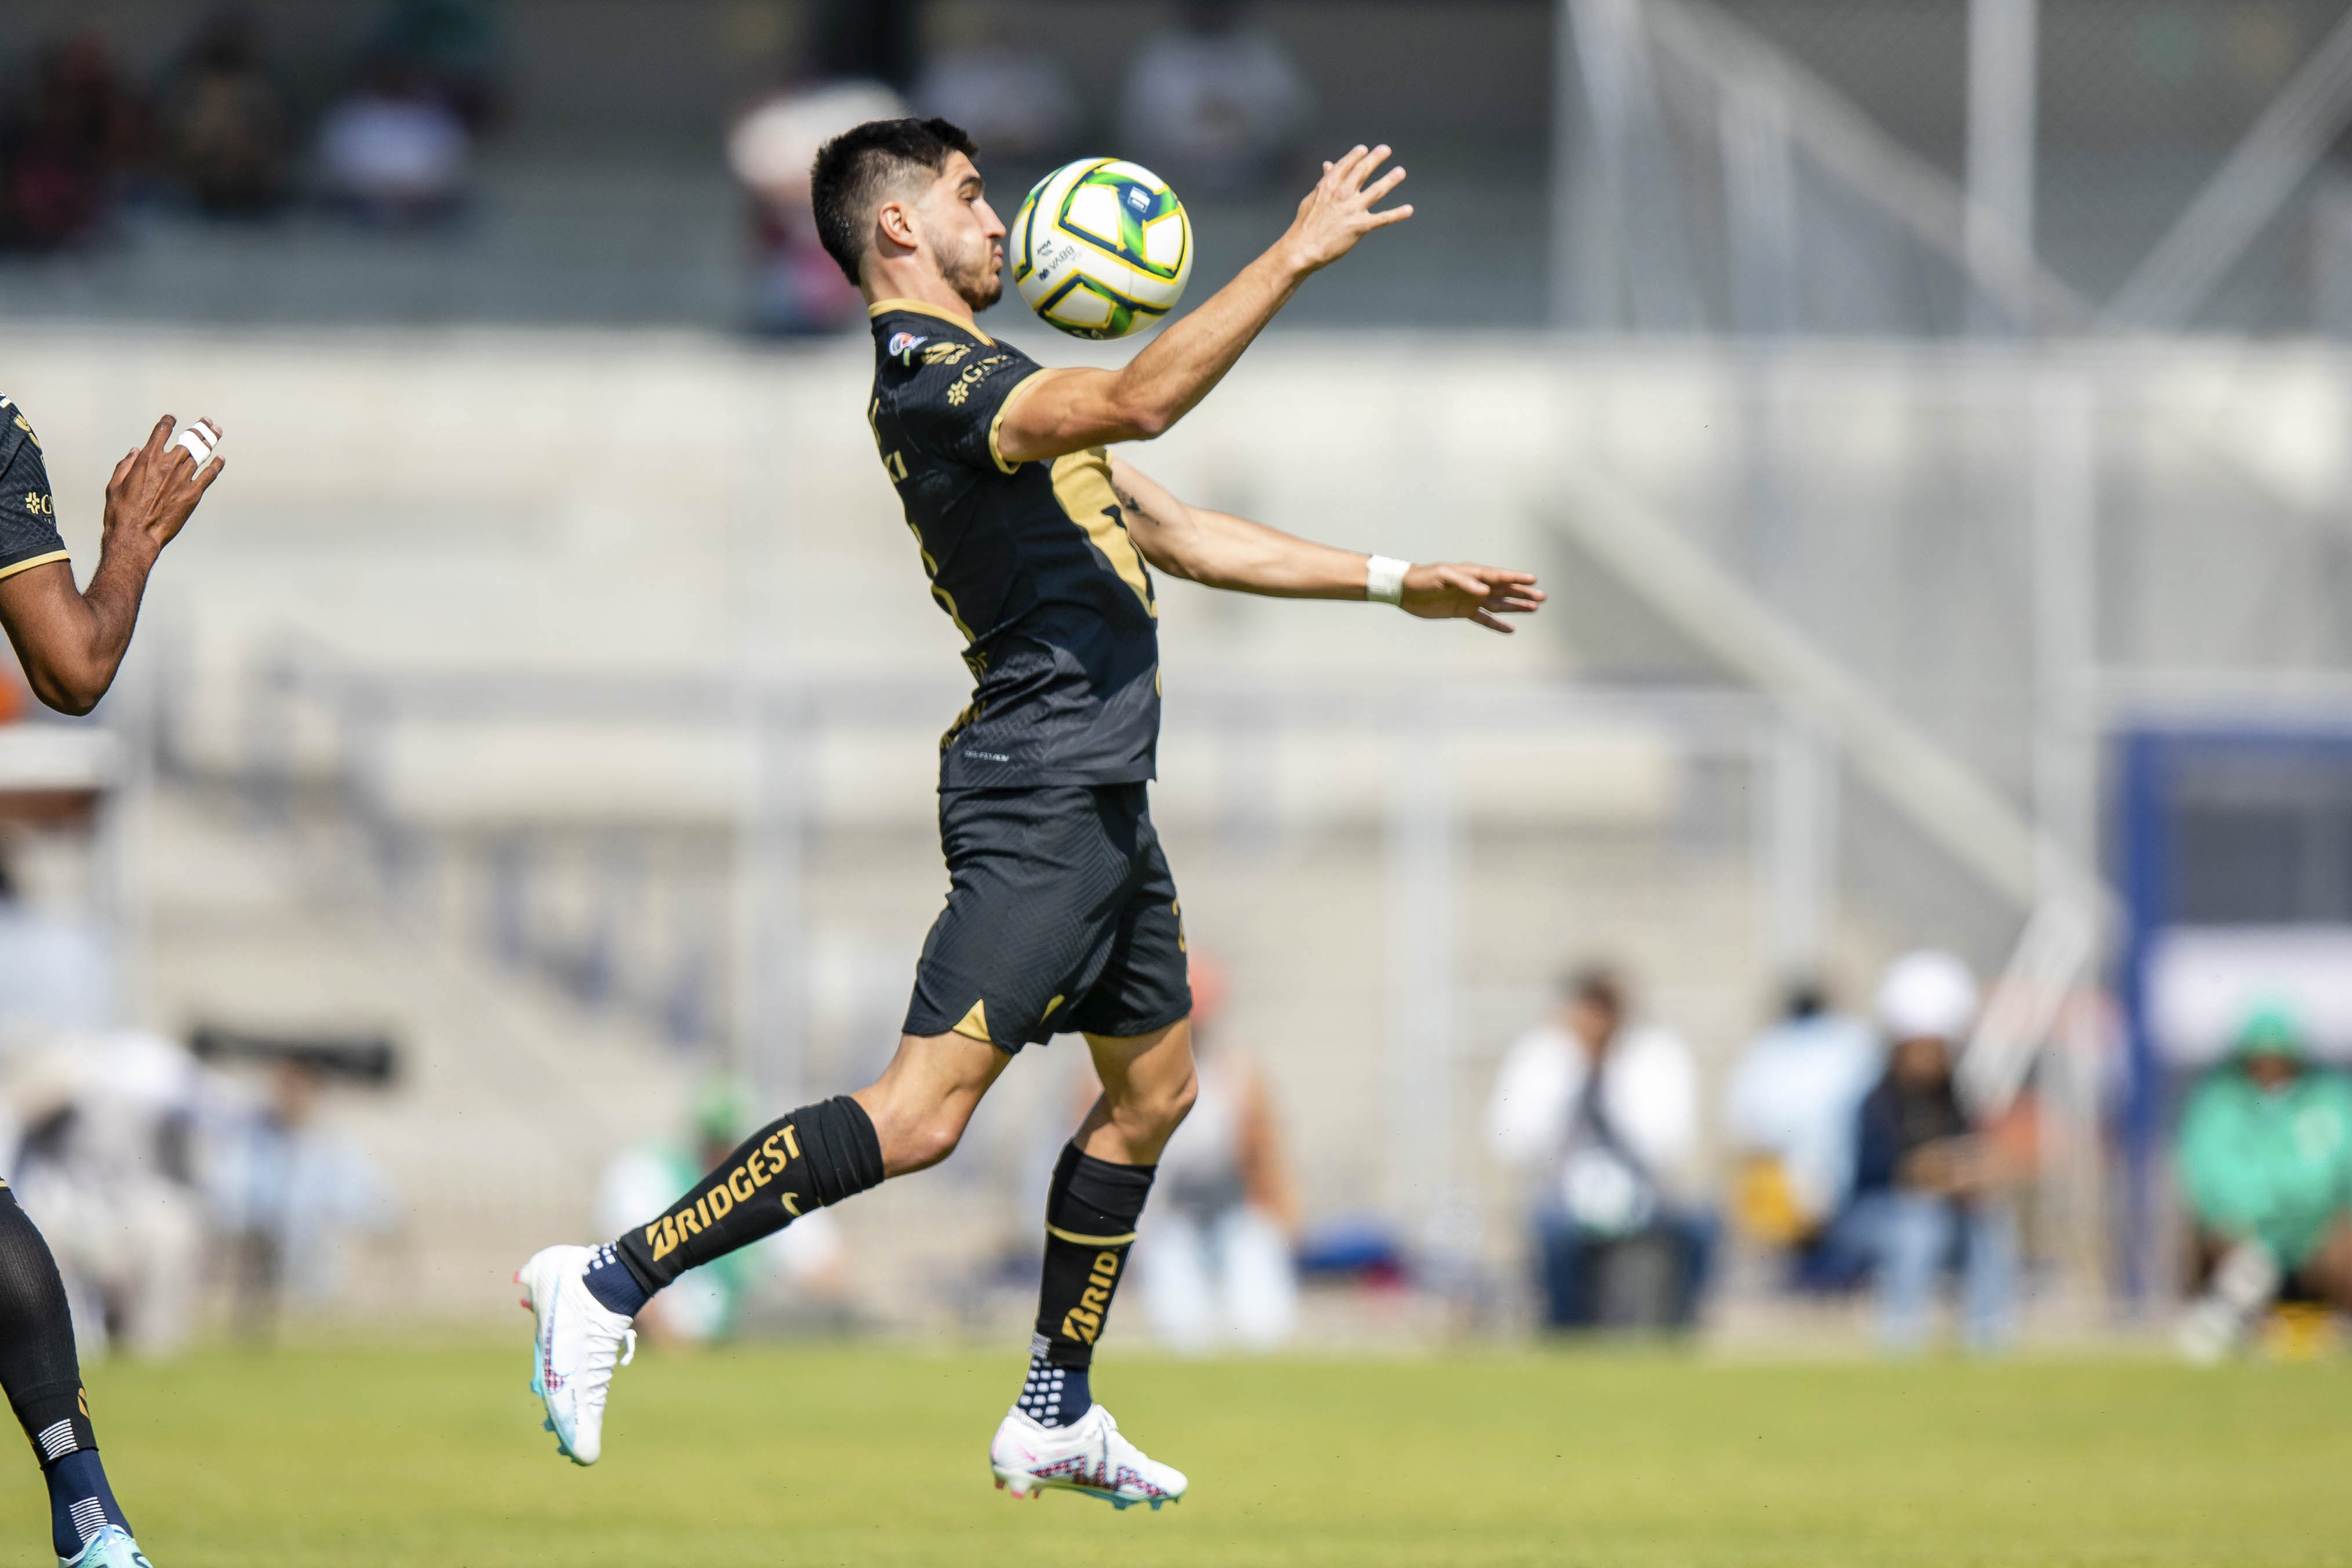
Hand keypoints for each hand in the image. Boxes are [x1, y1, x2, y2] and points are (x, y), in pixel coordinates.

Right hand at [104, 415, 224, 557]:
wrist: (136, 535)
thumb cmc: (121, 512)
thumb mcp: (115, 484)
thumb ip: (126, 464)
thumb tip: (136, 450)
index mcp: (147, 459)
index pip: (161, 432)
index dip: (168, 421)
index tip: (173, 418)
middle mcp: (167, 465)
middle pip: (188, 440)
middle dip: (199, 428)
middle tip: (207, 422)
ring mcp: (182, 479)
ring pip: (201, 454)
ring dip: (209, 440)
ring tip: (216, 431)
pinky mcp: (193, 494)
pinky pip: (209, 475)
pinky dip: (216, 465)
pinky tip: (220, 458)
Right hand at [1281, 145, 1411, 275]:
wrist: (1302, 248)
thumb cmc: (1305, 225)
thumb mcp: (1313, 198)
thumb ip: (1324, 181)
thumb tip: (1328, 165)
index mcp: (1329, 186)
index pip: (1345, 165)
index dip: (1356, 155)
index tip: (1364, 149)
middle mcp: (1342, 194)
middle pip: (1362, 172)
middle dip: (1375, 159)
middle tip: (1386, 149)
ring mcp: (1352, 209)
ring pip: (1376, 191)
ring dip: (1390, 180)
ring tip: (1401, 171)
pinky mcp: (1359, 226)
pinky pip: (1382, 219)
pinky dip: (1397, 214)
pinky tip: (1409, 210)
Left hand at [1400, 562, 1544, 633]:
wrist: (1406, 590)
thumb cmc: (1424, 578)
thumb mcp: (1443, 576)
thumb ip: (1465, 582)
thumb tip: (1484, 592)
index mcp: (1472, 573)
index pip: (1499, 576)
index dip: (1516, 578)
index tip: (1533, 580)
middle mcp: (1475, 586)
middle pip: (1504, 591)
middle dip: (1522, 594)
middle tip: (1542, 597)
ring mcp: (1471, 599)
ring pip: (1498, 604)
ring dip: (1515, 607)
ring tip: (1533, 609)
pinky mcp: (1463, 611)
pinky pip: (1484, 619)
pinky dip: (1497, 624)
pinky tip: (1510, 629)